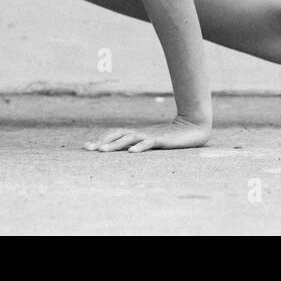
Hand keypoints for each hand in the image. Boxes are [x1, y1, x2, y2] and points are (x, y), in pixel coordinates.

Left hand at [84, 116, 210, 152]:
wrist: (192, 127)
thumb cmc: (171, 136)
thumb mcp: (152, 141)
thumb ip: (140, 143)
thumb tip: (125, 150)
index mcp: (138, 133)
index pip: (115, 134)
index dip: (102, 139)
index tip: (87, 146)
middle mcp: (141, 133)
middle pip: (118, 135)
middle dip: (103, 141)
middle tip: (89, 148)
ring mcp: (151, 135)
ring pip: (130, 138)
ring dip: (116, 144)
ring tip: (103, 151)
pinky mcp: (162, 140)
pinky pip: (149, 143)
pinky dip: (139, 147)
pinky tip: (131, 152)